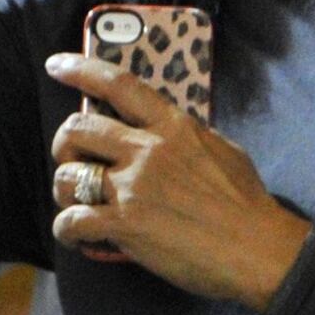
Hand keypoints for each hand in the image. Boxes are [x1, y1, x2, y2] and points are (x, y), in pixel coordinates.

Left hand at [42, 53, 312, 308]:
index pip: (118, 85)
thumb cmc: (245, 203)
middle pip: (77, 129)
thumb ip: (185, 136)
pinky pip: (71, 221)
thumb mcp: (220, 150)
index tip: (57, 65)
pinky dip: (68, 231)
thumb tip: (163, 130)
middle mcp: (147, 150)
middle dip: (64, 145)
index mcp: (172, 126)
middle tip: (72, 161)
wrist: (257, 249)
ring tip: (78, 204)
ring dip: (65, 192)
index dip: (81, 70)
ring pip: (67, 176)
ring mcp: (133, 187)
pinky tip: (80, 237)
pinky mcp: (125, 225)